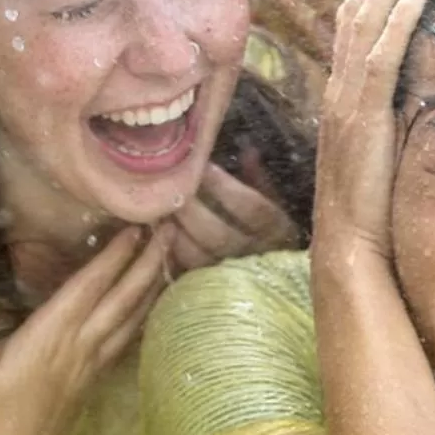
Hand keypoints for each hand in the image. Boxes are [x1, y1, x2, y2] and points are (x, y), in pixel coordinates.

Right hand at [0, 226, 169, 434]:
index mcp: (51, 338)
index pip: (91, 287)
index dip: (116, 256)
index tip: (138, 227)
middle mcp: (79, 348)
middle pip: (123, 299)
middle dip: (148, 263)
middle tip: (172, 231)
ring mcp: (90, 367)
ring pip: (131, 320)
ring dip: (151, 287)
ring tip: (170, 259)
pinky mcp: (92, 383)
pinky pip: (125, 343)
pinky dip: (142, 319)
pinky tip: (149, 310)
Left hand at [167, 159, 301, 275]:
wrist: (276, 274)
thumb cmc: (270, 225)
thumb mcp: (274, 200)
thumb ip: (260, 177)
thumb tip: (249, 150)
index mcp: (276, 230)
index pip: (253, 209)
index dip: (226, 188)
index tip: (205, 166)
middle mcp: (253, 255)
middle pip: (218, 235)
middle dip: (191, 209)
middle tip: (171, 186)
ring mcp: (229, 274)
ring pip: (196, 255)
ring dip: (174, 229)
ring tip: (159, 206)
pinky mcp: (207, 284)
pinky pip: (182, 269)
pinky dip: (167, 248)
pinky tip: (157, 227)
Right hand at [312, 0, 430, 265]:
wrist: (352, 251)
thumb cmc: (376, 210)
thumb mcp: (389, 150)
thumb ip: (401, 116)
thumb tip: (434, 91)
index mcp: (345, 93)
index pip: (357, 19)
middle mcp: (340, 88)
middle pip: (357, 6)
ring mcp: (347, 101)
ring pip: (364, 20)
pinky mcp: (363, 119)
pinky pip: (380, 57)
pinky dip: (398, 19)